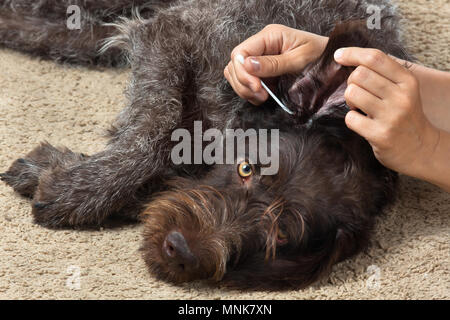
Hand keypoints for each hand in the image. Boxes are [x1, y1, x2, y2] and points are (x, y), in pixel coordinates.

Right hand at [224, 24, 327, 104]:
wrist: (332, 62)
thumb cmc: (321, 56)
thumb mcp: (300, 60)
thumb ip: (274, 63)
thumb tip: (248, 65)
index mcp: (270, 36)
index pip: (240, 52)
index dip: (243, 72)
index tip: (257, 87)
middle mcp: (261, 45)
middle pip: (234, 64)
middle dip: (243, 83)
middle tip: (261, 95)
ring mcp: (259, 58)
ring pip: (235, 73)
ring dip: (244, 89)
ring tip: (262, 97)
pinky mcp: (261, 71)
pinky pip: (244, 81)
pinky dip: (249, 92)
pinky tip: (262, 96)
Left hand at [334, 47, 440, 178]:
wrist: (420, 148)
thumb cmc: (404, 115)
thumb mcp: (403, 90)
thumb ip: (383, 73)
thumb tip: (348, 57)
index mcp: (407, 81)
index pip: (375, 57)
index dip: (352, 54)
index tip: (339, 56)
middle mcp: (401, 96)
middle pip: (360, 74)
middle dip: (351, 82)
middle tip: (358, 93)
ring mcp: (391, 116)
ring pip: (352, 93)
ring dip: (349, 100)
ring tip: (360, 108)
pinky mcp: (380, 134)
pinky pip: (350, 118)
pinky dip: (351, 119)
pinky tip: (363, 123)